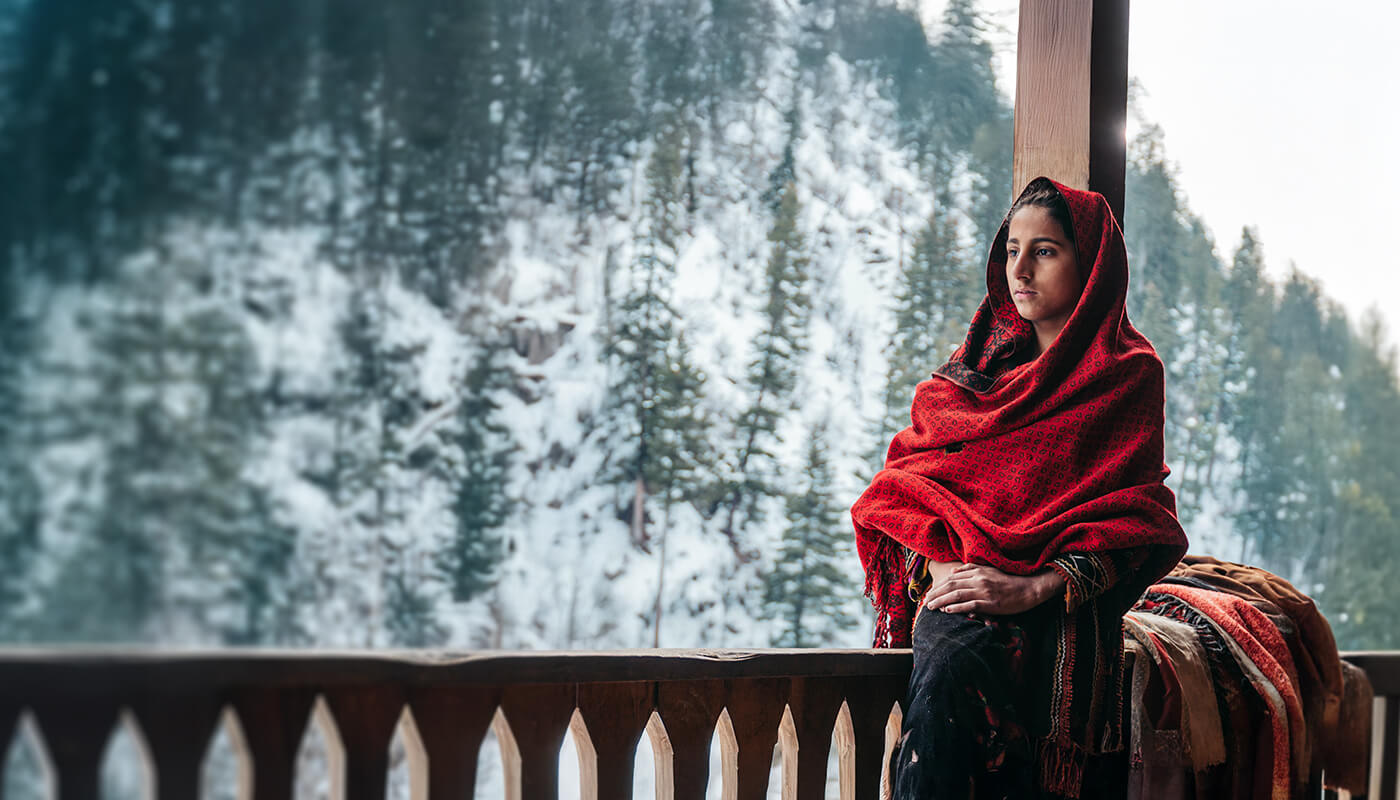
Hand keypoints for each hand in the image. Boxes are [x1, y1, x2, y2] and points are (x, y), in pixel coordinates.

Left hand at [921, 563, 1064, 615]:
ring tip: (931, 607)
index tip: (928, 592)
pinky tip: (948, 610)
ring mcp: (985, 591)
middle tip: (925, 601)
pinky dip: (958, 607)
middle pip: (951, 586)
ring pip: (958, 595)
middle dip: (936, 593)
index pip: (952, 579)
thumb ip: (970, 569)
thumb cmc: (1008, 581)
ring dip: (942, 601)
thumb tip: (952, 572)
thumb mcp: (989, 570)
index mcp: (978, 572)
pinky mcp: (991, 603)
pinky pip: (971, 605)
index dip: (938, 585)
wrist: (1028, 590)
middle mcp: (979, 580)